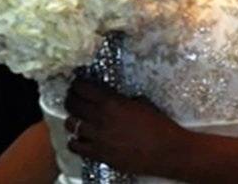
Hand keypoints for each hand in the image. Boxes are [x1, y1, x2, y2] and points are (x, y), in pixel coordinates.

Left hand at [64, 79, 190, 176]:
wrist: (166, 151)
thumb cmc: (158, 125)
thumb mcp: (141, 102)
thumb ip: (122, 99)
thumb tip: (112, 97)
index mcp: (113, 102)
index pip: (84, 88)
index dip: (77, 83)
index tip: (77, 82)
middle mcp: (101, 118)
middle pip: (73, 104)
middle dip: (71, 97)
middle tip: (73, 96)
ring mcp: (98, 137)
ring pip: (71, 124)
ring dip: (72, 118)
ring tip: (76, 117)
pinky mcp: (99, 154)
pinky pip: (75, 146)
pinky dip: (74, 140)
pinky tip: (79, 137)